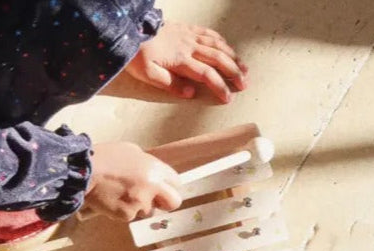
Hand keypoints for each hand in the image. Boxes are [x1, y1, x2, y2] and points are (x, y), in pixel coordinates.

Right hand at [84, 142, 181, 221]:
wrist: (81, 172)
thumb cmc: (104, 158)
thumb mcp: (131, 151)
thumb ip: (147, 163)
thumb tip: (153, 173)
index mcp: (155, 168)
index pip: (177, 182)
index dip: (169, 187)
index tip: (163, 189)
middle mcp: (152, 185)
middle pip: (174, 202)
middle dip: (164, 202)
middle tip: (152, 199)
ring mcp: (140, 202)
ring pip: (149, 211)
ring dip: (140, 206)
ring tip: (122, 195)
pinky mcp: (127, 214)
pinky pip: (131, 216)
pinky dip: (123, 211)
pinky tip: (113, 200)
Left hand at [126, 21, 247, 103]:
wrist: (130, 29)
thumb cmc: (138, 55)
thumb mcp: (149, 75)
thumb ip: (170, 84)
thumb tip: (190, 93)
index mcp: (181, 60)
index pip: (206, 75)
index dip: (219, 87)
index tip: (228, 98)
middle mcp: (189, 47)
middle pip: (218, 59)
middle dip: (233, 73)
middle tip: (244, 84)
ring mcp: (189, 36)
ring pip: (217, 46)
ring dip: (233, 57)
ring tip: (244, 68)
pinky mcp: (186, 28)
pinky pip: (209, 33)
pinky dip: (221, 41)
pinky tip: (228, 47)